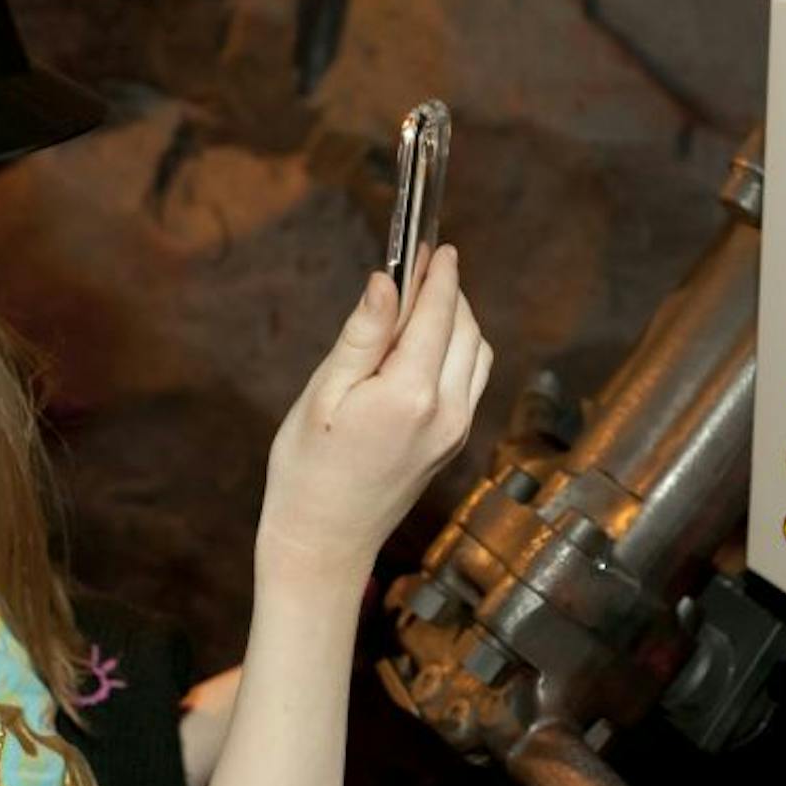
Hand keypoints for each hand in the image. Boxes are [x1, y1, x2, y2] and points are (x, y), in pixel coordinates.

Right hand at [258, 245, 491, 582]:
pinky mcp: (455, 442)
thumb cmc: (308, 470)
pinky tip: (426, 344)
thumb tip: (388, 281)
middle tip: (419, 265)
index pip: (439, 314)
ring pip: (477, 352)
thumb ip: (364, 335)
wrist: (324, 542)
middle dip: (447, 292)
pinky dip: (459, 350)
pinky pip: (472, 379)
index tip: (434, 243)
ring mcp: (457, 430)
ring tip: (420, 300)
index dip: (438, 273)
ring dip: (457, 319)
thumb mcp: (324, 394)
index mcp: (410, 395)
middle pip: (466, 328)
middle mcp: (447, 412)